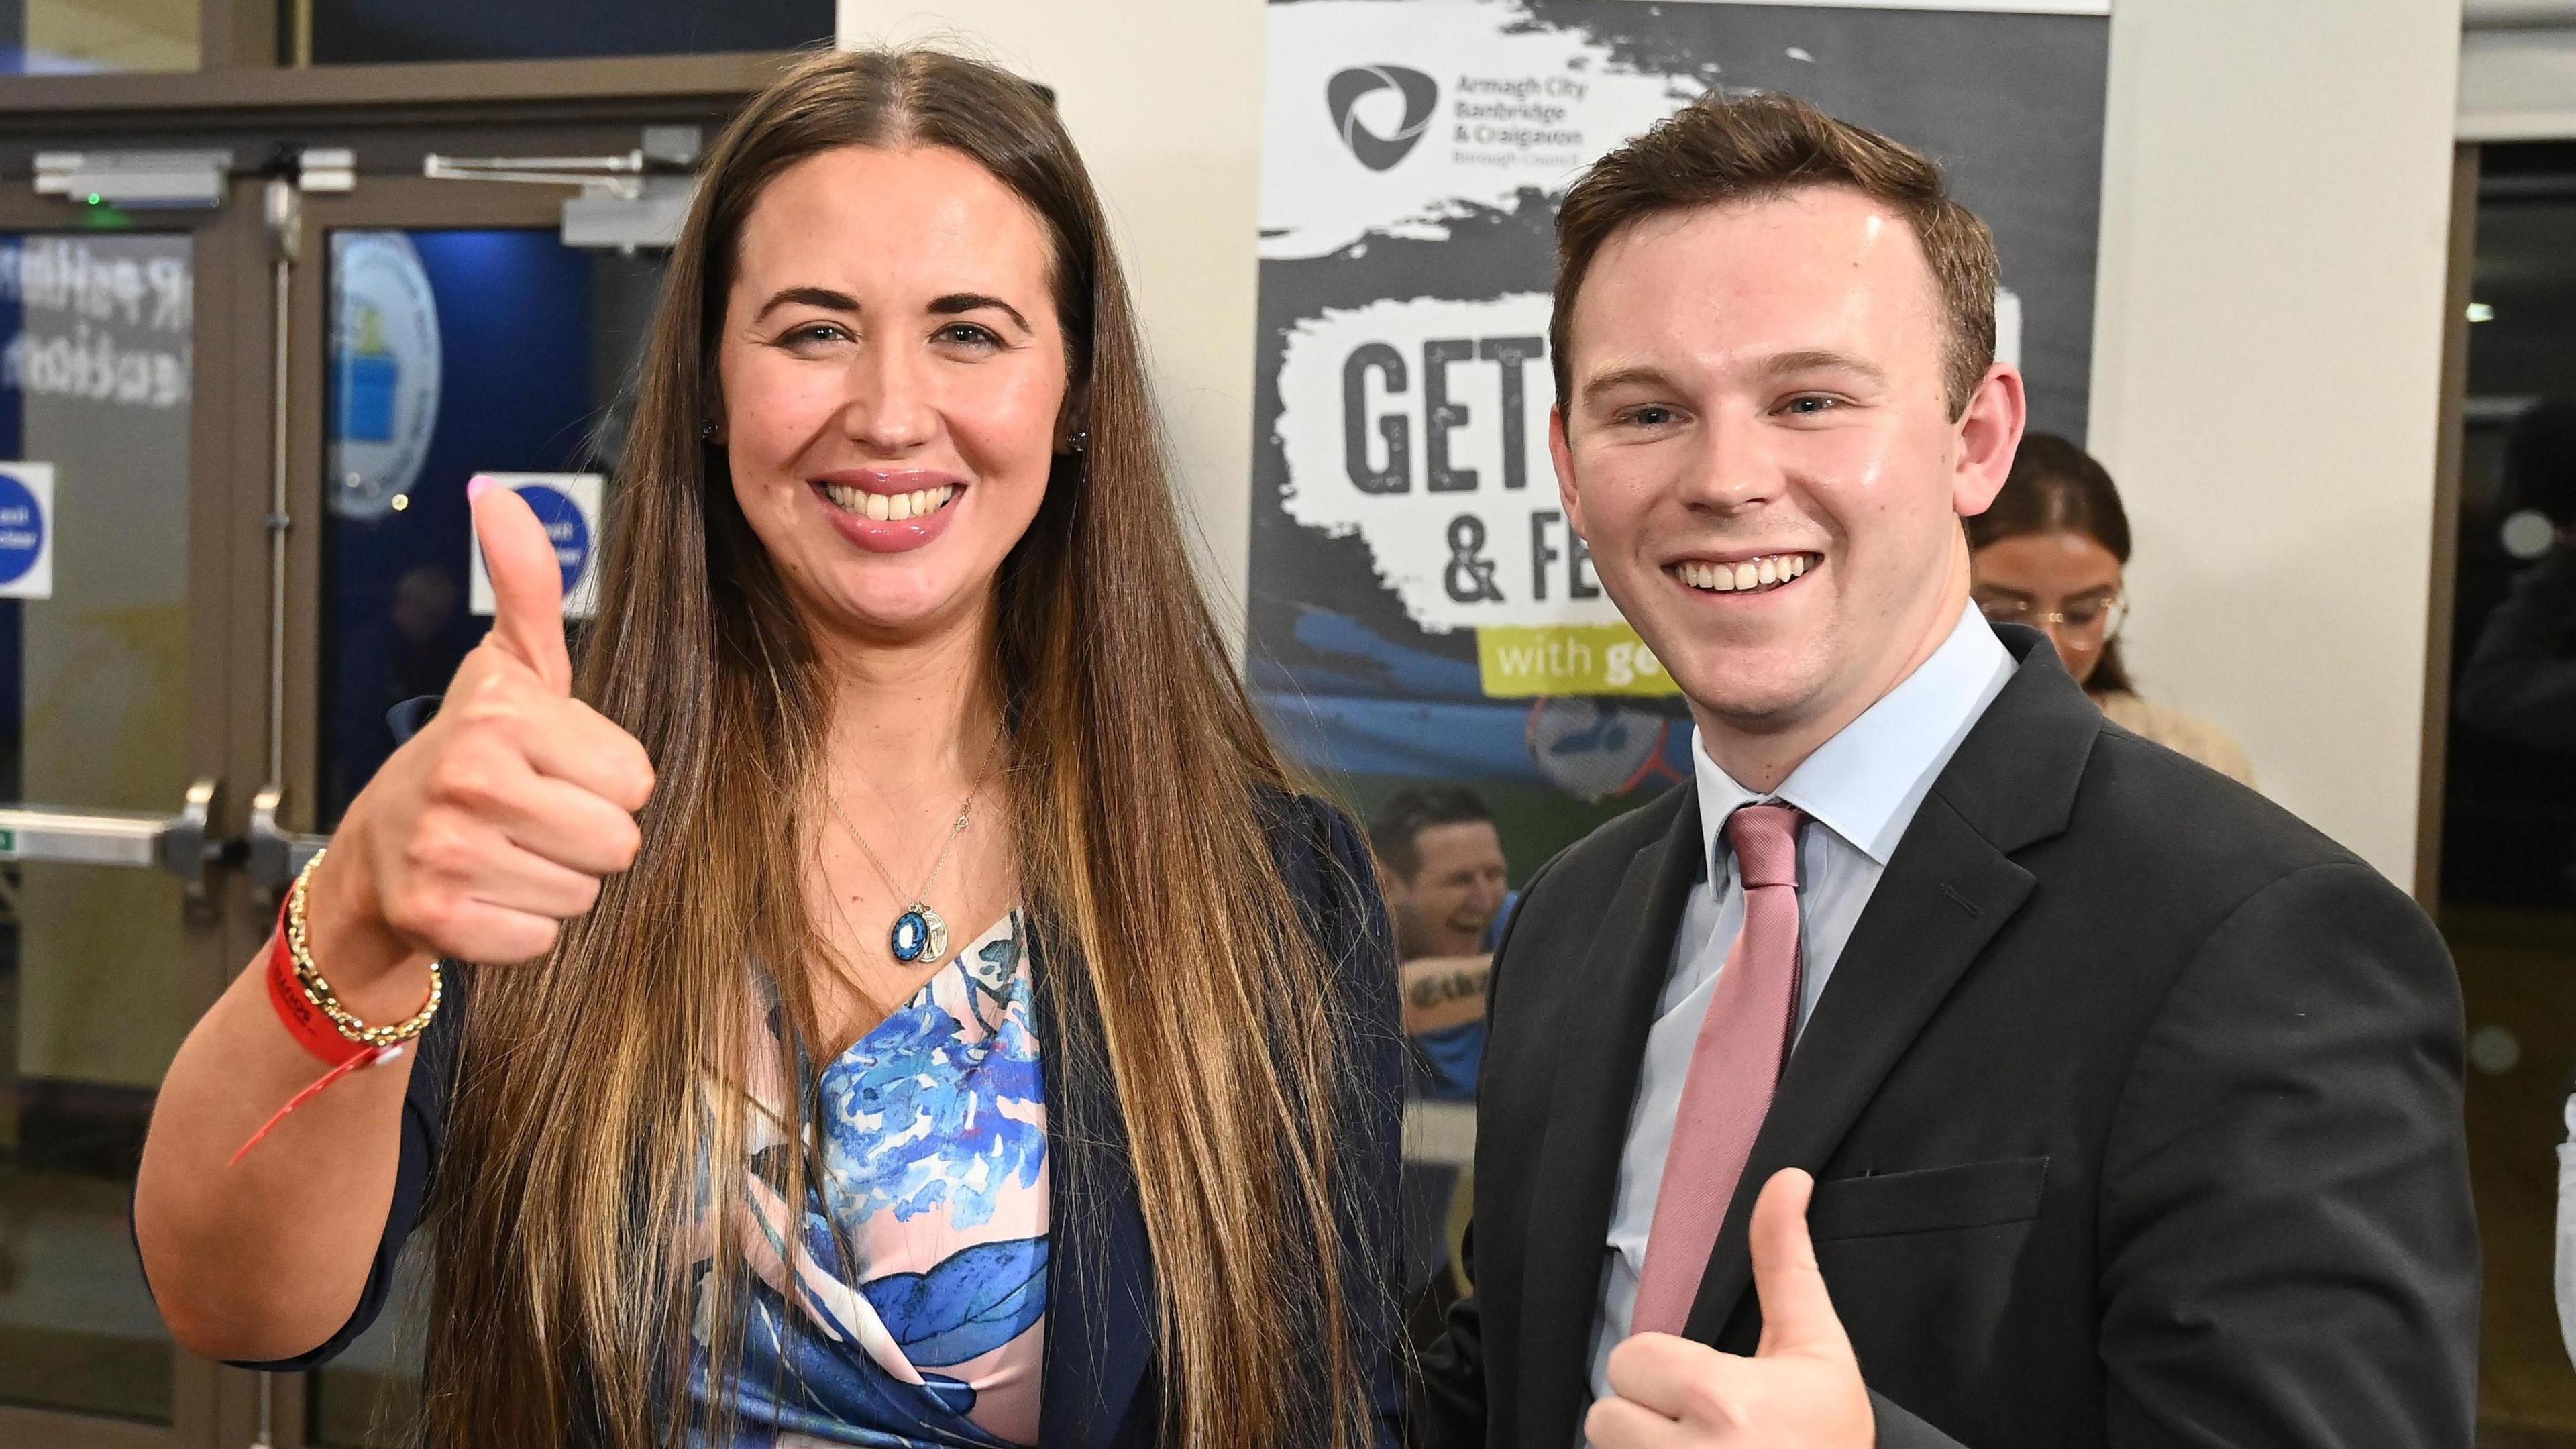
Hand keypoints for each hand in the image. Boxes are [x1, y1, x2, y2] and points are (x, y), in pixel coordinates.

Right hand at [307, 479, 655, 990]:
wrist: (377, 852)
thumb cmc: (470, 756)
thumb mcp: (510, 669)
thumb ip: (529, 586)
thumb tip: (501, 495)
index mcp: (503, 716)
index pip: (637, 780)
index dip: (606, 782)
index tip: (555, 771)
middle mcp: (469, 778)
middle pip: (618, 842)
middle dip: (587, 839)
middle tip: (534, 820)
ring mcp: (447, 852)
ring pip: (583, 893)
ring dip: (556, 883)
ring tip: (507, 853)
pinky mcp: (436, 919)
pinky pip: (541, 939)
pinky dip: (521, 929)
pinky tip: (485, 895)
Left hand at [1584, 1169, 1872, 1447]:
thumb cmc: (1829, 1443)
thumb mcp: (1816, 1351)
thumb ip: (1784, 1264)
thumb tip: (1785, 1178)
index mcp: (1723, 1402)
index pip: (1631, 1358)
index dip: (1666, 1373)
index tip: (1710, 1395)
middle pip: (1606, 1414)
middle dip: (1646, 1422)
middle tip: (1704, 1435)